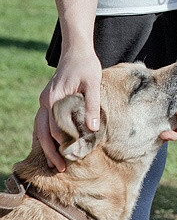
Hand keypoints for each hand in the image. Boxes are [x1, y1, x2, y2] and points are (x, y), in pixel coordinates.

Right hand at [33, 47, 101, 171]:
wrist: (76, 50)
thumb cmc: (86, 65)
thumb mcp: (93, 84)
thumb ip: (92, 106)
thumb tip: (92, 130)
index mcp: (55, 98)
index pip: (56, 128)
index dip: (64, 145)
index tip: (72, 158)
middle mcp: (46, 101)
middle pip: (43, 132)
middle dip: (51, 152)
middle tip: (60, 169)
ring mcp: (45, 101)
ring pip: (39, 129)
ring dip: (46, 147)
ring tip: (54, 164)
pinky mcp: (48, 100)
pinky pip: (42, 122)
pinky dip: (45, 136)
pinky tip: (51, 148)